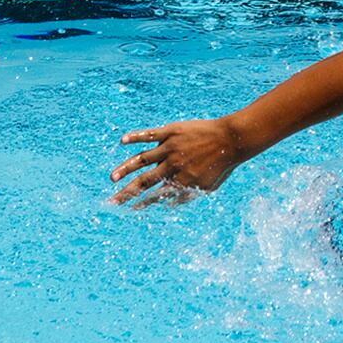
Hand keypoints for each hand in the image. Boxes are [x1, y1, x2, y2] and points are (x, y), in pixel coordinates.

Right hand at [112, 116, 248, 203]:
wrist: (232, 139)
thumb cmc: (220, 165)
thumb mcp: (207, 187)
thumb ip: (186, 197)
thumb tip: (166, 206)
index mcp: (180, 180)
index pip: (155, 195)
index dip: (140, 204)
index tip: (127, 211)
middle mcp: (173, 165)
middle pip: (144, 182)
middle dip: (126, 193)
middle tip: (110, 202)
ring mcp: (171, 148)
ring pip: (142, 159)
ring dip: (125, 169)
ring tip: (112, 178)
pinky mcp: (171, 132)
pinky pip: (150, 134)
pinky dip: (136, 137)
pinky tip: (123, 141)